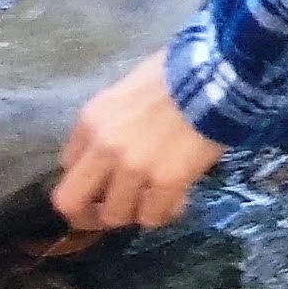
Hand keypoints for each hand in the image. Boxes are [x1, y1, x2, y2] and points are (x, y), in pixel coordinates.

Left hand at [55, 52, 221, 233]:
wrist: (220, 74)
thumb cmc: (180, 72)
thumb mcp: (131, 88)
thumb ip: (114, 120)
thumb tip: (119, 142)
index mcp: (92, 119)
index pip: (68, 165)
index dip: (89, 177)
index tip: (106, 181)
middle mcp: (104, 147)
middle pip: (71, 202)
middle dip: (89, 214)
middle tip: (113, 211)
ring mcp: (133, 167)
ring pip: (116, 215)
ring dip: (135, 211)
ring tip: (156, 199)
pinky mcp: (165, 181)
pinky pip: (153, 216)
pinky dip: (165, 213)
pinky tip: (179, 199)